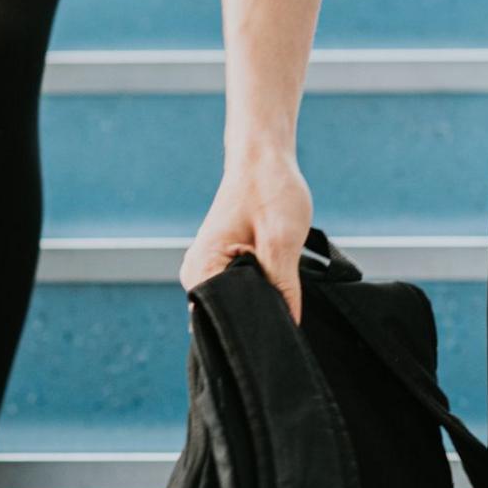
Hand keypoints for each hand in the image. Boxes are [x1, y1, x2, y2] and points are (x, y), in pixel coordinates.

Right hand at [179, 149, 313, 321]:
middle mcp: (197, 273)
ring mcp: (207, 268)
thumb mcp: (282, 241)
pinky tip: (279, 282)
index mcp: (201, 270)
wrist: (262, 158)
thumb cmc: (269, 190)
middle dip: (261, 315)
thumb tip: (289, 325)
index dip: (256, 327)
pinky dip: (262, 289)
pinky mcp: (222, 262)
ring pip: (240, 302)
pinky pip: (242, 288)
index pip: (226, 319)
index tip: (283, 329)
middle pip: (231, 314)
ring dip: (263, 300)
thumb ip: (282, 286)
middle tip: (291, 309)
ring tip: (285, 292)